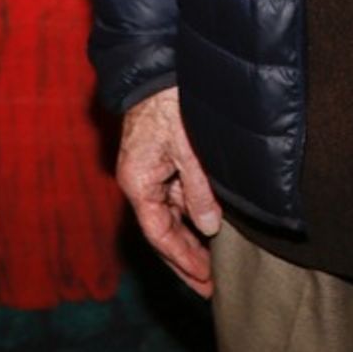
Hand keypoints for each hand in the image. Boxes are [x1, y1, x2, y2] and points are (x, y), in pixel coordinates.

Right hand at [117, 86, 222, 295]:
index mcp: (137, 182)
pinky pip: (176, 193)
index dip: (183, 259)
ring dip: (191, 235)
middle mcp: (139, 180)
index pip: (159, 234)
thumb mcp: (188, 147)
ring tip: (214, 261)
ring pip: (172, 212)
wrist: (156, 65)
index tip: (204, 281)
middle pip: (163, 230)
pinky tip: (210, 223)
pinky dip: (193, 210)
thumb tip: (208, 228)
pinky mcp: (162, 157)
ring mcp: (150, 169)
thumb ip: (198, 189)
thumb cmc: (168, 101)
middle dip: (186, 258)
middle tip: (208, 287)